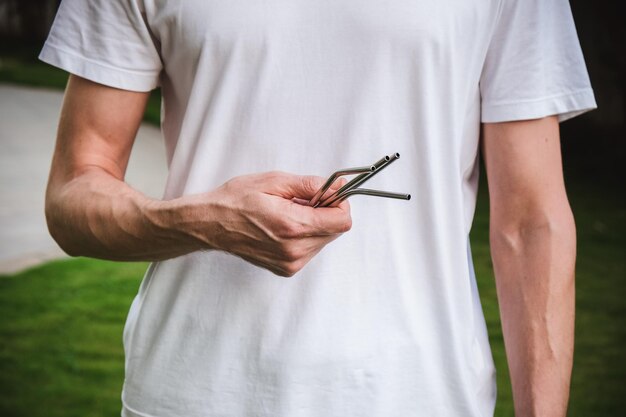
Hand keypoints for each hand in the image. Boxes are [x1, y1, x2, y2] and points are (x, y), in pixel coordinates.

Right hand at [176, 171, 351, 276]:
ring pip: (324, 241)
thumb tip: (338, 188)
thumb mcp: (274, 181)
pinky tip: (283, 227)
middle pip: (334, 231)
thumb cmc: (236, 200)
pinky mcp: (286, 269)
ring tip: (288, 214)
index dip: (340, 204)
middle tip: (301, 201)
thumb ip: (311, 186)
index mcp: (293, 226)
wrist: (210, 225)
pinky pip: (310, 250)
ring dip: (315, 225)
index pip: (341, 221)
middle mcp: (294, 250)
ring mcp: (291, 263)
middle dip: (326, 213)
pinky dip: (304, 236)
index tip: (329, 194)